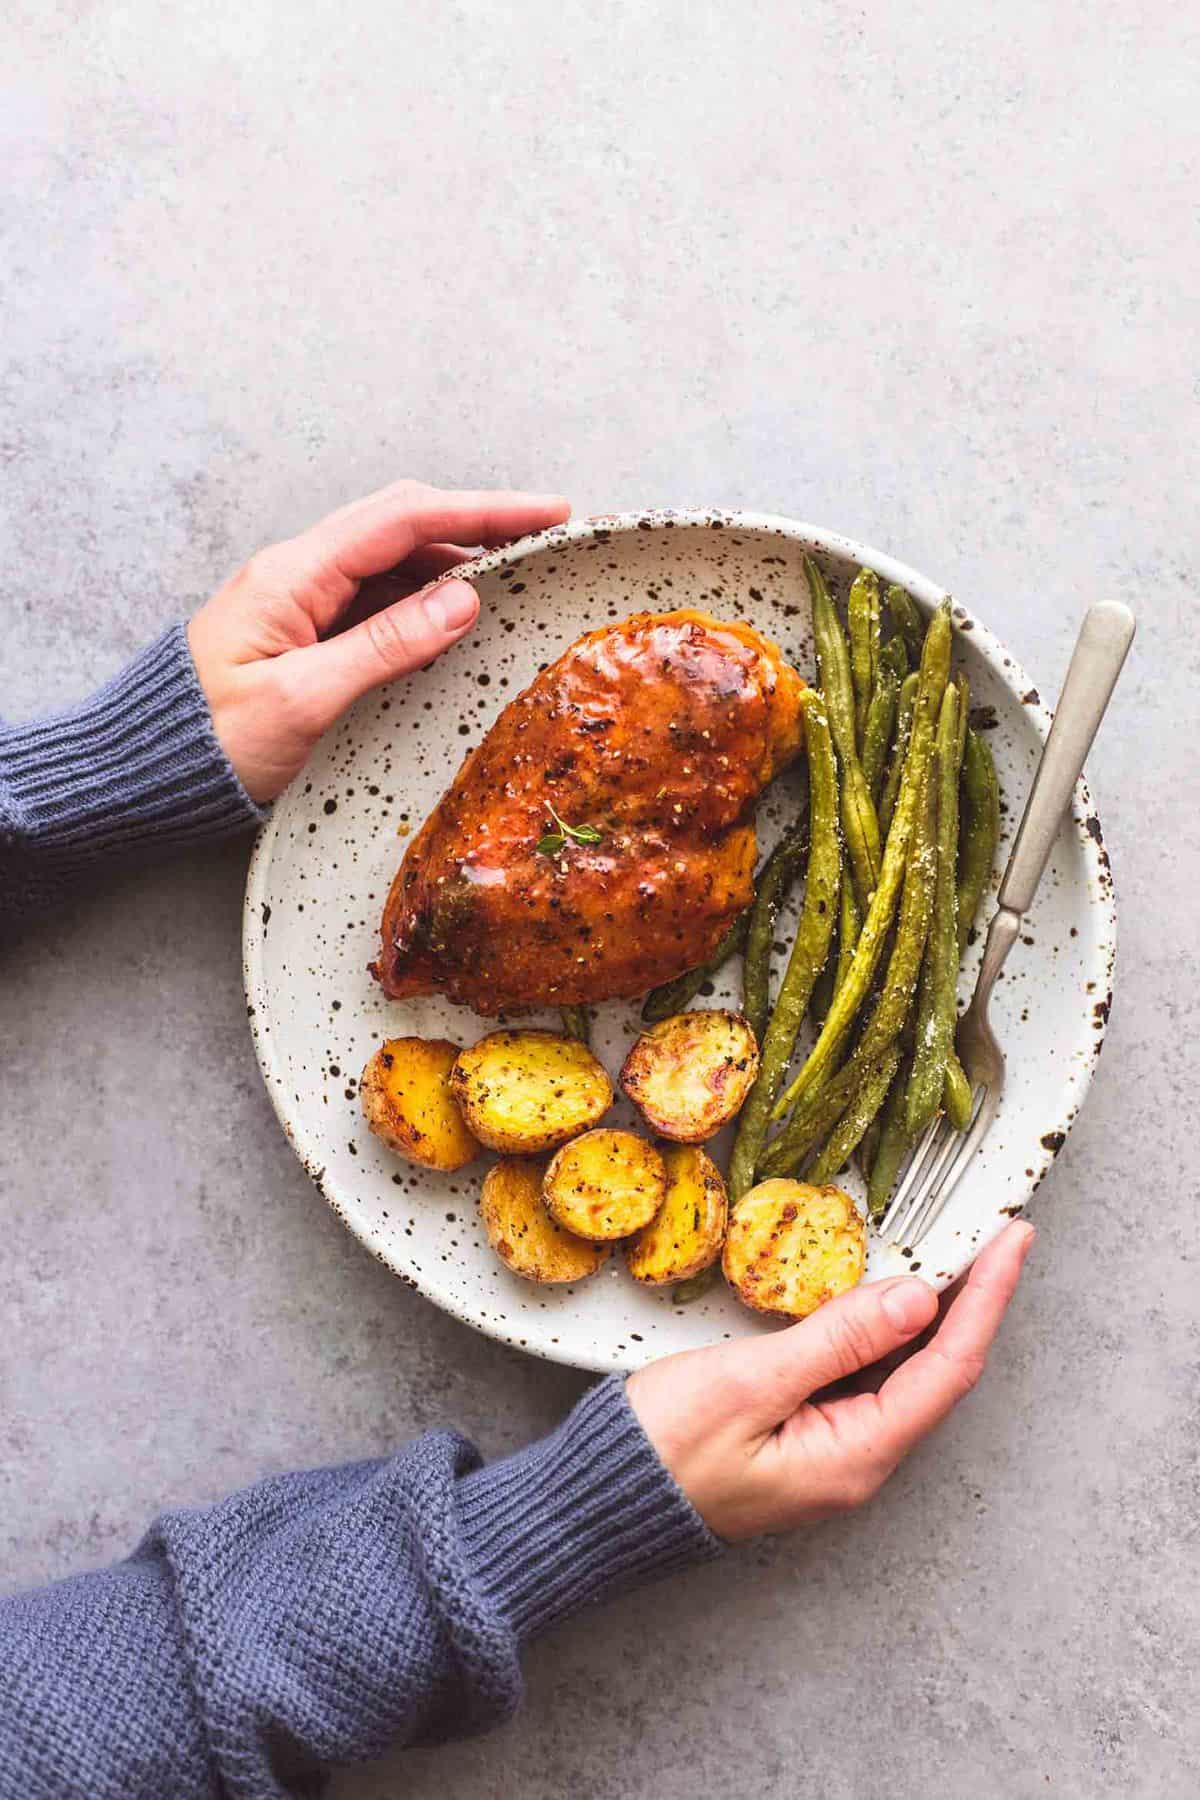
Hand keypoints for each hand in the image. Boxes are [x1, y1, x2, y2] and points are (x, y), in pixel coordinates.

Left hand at [188, 480, 569, 801]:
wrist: (147, 769)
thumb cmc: (210, 740)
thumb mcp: (304, 699)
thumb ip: (386, 645)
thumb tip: (462, 602)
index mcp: (294, 574)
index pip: (405, 519)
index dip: (484, 509)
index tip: (547, 511)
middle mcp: (299, 572)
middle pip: (404, 524)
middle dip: (479, 523)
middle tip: (545, 535)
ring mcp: (302, 598)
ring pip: (393, 560)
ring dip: (455, 562)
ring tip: (515, 579)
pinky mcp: (305, 630)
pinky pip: (376, 598)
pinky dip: (424, 600)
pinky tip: (455, 621)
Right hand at [626, 1219, 1033, 1539]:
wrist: (597, 1506)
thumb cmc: (663, 1448)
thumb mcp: (750, 1381)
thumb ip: (837, 1339)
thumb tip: (917, 1300)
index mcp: (856, 1455)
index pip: (948, 1367)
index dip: (986, 1299)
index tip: (1012, 1240)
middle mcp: (858, 1461)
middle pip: (937, 1372)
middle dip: (972, 1302)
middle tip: (996, 1236)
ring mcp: (831, 1453)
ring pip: (902, 1374)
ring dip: (931, 1314)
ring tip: (957, 1256)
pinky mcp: (803, 1438)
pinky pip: (864, 1379)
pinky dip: (882, 1331)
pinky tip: (883, 1298)